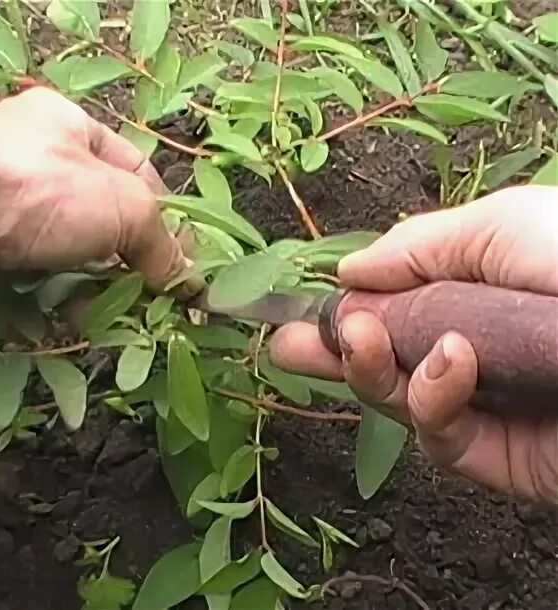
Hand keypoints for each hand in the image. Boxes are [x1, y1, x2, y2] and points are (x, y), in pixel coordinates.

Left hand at [0, 87, 200, 298]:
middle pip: (105, 217)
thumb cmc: (42, 191)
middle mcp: (38, 161)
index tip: (185, 259)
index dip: (168, 217)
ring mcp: (8, 204)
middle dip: (132, 260)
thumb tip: (190, 283)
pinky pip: (38, 273)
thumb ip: (161, 242)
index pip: (139, 173)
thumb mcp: (125, 207)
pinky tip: (82, 319)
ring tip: (124, 315)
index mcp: (72, 127)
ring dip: (100, 286)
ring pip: (72, 250)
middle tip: (156, 295)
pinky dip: (63, 298)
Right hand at [270, 186, 557, 503]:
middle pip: (378, 358)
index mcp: (463, 294)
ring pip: (392, 396)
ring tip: (357, 336)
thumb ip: (416, 246)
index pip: (386, 307)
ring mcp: (475, 403)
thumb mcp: (496, 225)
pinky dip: (431, 394)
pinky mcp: (489, 453)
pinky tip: (451, 360)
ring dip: (366, 366)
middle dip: (330, 351)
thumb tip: (348, 269)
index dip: (339, 309)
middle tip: (285, 345)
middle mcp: (461, 348)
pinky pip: (435, 430)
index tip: (292, 311)